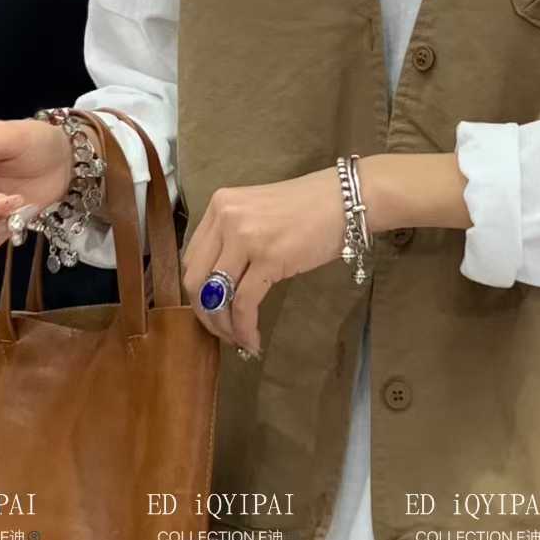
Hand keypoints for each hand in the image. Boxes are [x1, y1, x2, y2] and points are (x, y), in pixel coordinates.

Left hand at [181, 165, 348, 354]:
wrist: (348, 199)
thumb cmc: (310, 208)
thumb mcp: (259, 215)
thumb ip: (235, 239)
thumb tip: (220, 284)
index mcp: (220, 206)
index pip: (192, 259)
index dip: (197, 293)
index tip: (212, 312)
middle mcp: (225, 218)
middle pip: (195, 279)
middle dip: (205, 315)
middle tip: (222, 334)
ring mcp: (245, 237)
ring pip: (215, 295)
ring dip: (224, 327)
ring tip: (239, 341)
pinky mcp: (269, 257)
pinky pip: (245, 303)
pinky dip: (245, 328)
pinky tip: (253, 340)